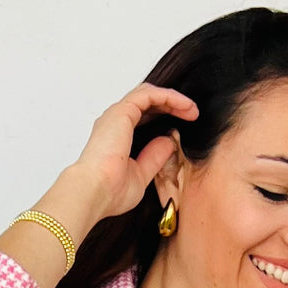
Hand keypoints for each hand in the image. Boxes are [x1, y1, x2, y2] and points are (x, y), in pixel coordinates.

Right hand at [67, 80, 199, 223]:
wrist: (95, 192)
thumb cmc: (110, 192)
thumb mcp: (142, 175)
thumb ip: (155, 157)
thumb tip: (169, 141)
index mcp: (117, 137)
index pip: (143, 117)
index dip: (164, 116)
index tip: (184, 125)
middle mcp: (115, 123)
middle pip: (147, 103)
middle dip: (171, 105)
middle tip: (192, 114)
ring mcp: (117, 115)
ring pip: (148, 94)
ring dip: (172, 98)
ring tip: (191, 108)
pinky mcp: (122, 111)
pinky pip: (148, 94)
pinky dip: (168, 96)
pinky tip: (184, 105)